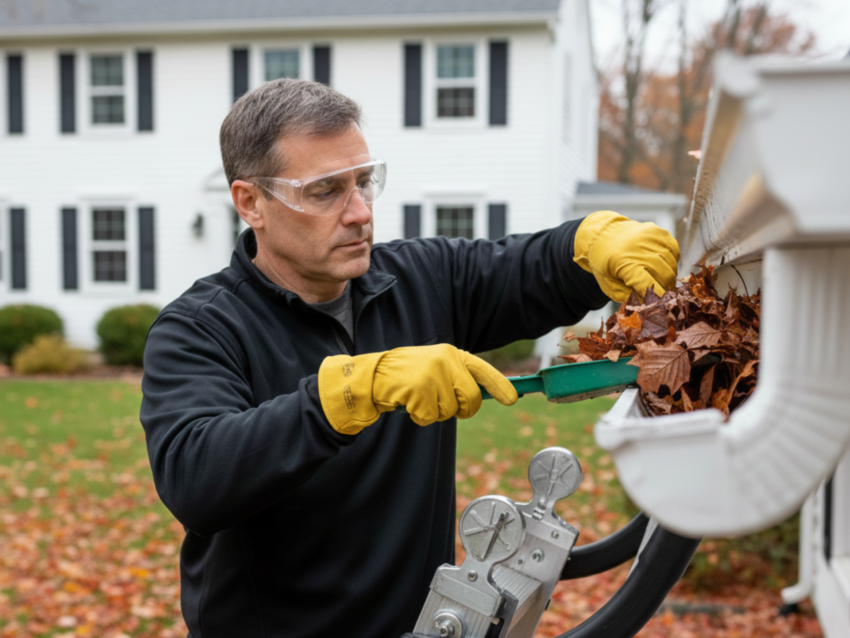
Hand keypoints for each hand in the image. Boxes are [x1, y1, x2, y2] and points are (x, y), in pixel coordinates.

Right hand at [318, 344, 517, 433]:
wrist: (374, 374)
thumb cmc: (407, 374)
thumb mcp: (435, 367)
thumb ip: (457, 377)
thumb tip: (481, 396)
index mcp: (452, 354)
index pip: (482, 369)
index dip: (500, 385)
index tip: (512, 399)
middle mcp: (445, 361)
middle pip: (470, 399)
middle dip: (461, 410)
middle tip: (443, 406)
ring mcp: (432, 375)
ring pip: (449, 411)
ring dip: (434, 413)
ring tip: (419, 398)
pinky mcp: (419, 390)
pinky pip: (430, 417)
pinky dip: (419, 417)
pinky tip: (408, 403)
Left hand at [573, 210, 679, 301]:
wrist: (602, 236)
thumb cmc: (605, 265)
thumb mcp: (610, 286)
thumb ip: (629, 298)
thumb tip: (650, 306)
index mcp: (624, 264)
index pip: (649, 284)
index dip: (658, 297)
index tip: (661, 305)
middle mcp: (639, 249)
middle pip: (664, 275)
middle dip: (667, 289)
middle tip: (665, 296)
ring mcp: (650, 237)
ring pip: (671, 263)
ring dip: (671, 276)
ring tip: (663, 282)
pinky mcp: (658, 231)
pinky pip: (674, 250)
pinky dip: (672, 261)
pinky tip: (663, 266)